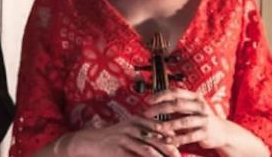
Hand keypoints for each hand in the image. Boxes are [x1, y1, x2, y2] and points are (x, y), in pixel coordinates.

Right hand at [61, 115, 179, 156]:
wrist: (90, 141)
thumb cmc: (113, 137)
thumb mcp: (128, 128)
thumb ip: (145, 130)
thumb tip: (168, 138)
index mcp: (136, 120)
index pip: (159, 127)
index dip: (171, 137)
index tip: (180, 146)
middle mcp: (131, 128)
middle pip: (156, 139)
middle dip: (170, 149)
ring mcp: (124, 139)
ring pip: (148, 150)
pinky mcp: (118, 151)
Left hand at [143, 88, 226, 149]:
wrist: (222, 132)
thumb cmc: (200, 117)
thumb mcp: (191, 107)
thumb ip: (176, 103)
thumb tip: (152, 101)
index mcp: (195, 97)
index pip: (175, 92)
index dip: (160, 95)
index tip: (147, 100)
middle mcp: (200, 106)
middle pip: (177, 104)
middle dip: (160, 108)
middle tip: (147, 113)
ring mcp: (204, 119)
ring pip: (183, 121)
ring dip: (168, 125)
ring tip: (155, 128)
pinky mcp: (206, 133)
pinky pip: (189, 136)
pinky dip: (177, 138)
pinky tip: (167, 140)